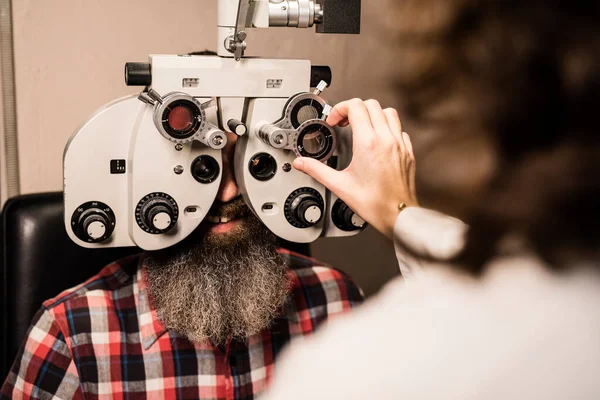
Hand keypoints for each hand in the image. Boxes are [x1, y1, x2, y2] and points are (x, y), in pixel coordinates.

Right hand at [293, 99, 417, 239]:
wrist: (398, 215)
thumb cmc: (374, 203)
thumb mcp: (339, 185)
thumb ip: (317, 170)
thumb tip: (301, 163)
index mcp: (368, 143)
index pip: (356, 106)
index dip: (341, 109)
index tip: (334, 121)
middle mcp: (386, 139)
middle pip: (371, 104)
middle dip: (354, 109)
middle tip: (344, 122)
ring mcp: (399, 144)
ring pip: (389, 113)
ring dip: (373, 114)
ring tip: (362, 126)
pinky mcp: (408, 152)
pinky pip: (399, 129)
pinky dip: (388, 128)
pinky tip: (379, 140)